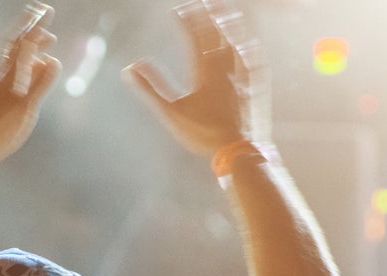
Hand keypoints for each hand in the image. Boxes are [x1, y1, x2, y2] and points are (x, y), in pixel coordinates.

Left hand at [0, 3, 61, 173]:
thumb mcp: (25, 109)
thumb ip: (40, 85)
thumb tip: (53, 61)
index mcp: (7, 75)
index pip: (23, 43)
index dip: (35, 26)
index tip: (47, 11)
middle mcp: (0, 75)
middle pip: (16, 44)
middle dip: (30, 28)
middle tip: (44, 15)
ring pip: (14, 57)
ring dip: (29, 46)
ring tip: (44, 41)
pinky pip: (12, 71)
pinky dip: (25, 64)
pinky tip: (32, 70)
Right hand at [124, 0, 270, 155]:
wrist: (238, 149)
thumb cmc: (202, 133)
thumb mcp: (171, 112)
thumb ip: (151, 88)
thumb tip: (130, 68)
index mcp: (204, 71)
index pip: (194, 36)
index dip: (186, 21)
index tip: (176, 11)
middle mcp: (225, 67)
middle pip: (217, 32)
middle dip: (208, 14)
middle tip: (202, 1)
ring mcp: (243, 74)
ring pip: (237, 41)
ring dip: (230, 23)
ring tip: (225, 11)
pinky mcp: (256, 85)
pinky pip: (253, 58)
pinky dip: (248, 45)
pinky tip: (248, 42)